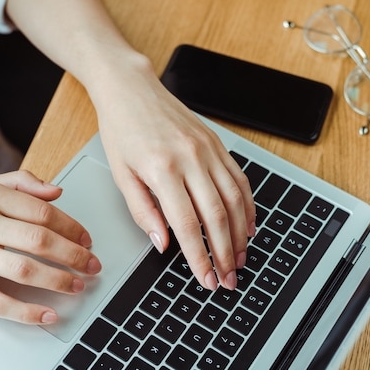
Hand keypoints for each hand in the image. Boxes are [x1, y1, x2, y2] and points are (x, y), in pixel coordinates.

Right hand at [0, 170, 100, 323]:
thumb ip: (21, 182)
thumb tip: (57, 191)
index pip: (42, 211)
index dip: (72, 227)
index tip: (86, 239)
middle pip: (39, 240)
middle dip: (74, 255)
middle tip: (92, 265)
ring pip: (24, 270)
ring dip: (58, 281)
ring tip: (77, 285)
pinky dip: (26, 312)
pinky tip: (46, 314)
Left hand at [92, 56, 255, 291]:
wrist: (132, 89)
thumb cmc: (122, 130)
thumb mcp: (122, 175)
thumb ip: (144, 212)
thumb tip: (163, 243)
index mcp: (162, 169)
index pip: (188, 224)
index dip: (200, 257)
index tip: (206, 280)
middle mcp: (191, 158)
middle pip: (218, 216)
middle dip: (225, 253)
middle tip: (228, 279)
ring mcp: (209, 149)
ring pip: (235, 199)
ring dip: (241, 234)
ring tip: (240, 258)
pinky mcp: (217, 143)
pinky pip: (240, 178)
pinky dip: (248, 205)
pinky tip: (248, 224)